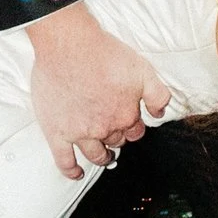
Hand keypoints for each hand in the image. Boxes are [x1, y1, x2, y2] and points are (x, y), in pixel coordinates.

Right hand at [25, 0, 170, 178]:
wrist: (69, 45)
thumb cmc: (103, 53)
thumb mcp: (142, 69)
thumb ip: (157, 94)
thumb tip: (160, 112)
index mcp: (125, 115)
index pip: (135, 131)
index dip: (133, 126)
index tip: (129, 122)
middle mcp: (104, 128)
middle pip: (115, 141)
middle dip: (117, 138)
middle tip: (113, 132)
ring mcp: (80, 133)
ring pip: (95, 154)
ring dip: (102, 157)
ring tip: (103, 156)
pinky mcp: (57, 132)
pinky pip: (64, 160)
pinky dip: (71, 170)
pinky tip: (77, 172)